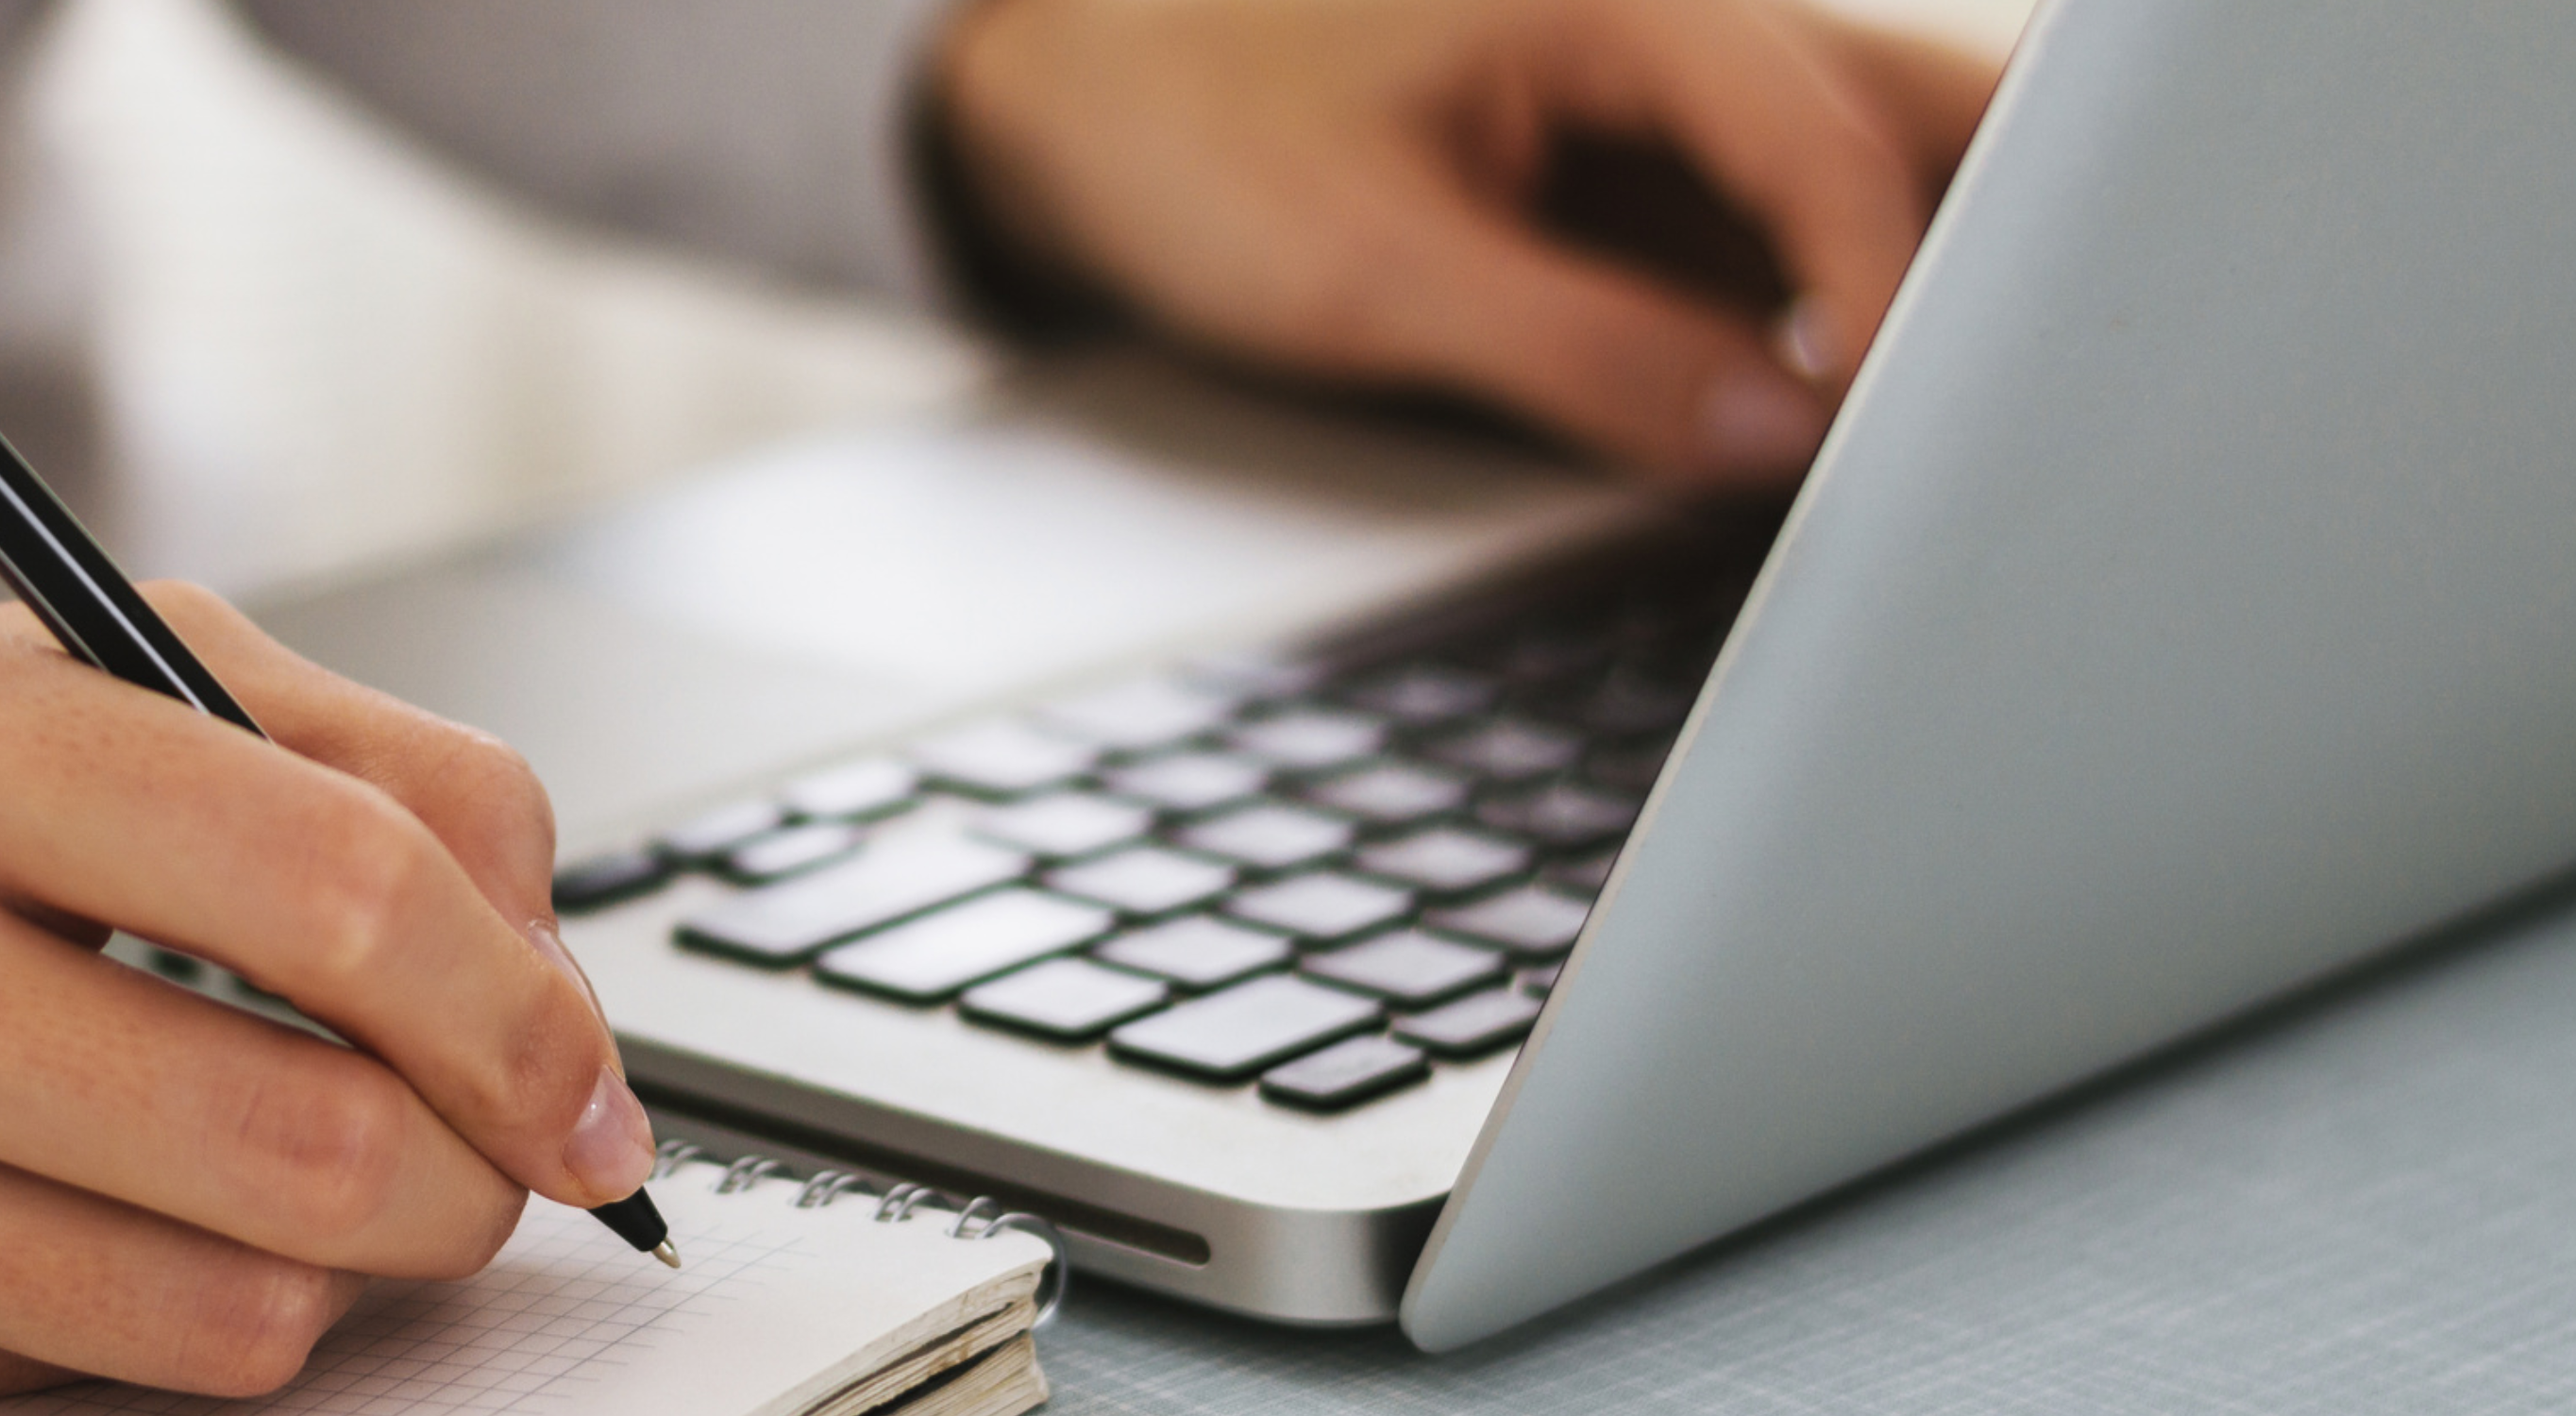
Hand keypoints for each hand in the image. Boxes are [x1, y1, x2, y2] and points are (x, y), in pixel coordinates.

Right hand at [0, 589, 652, 1413]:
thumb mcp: (81, 674)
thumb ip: (357, 759)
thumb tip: (544, 958)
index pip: (340, 887)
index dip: (521, 1010)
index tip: (590, 1084)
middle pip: (315, 1139)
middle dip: (478, 1174)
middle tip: (499, 1156)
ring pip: (236, 1310)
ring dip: (355, 1267)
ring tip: (326, 1179)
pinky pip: (100, 1374)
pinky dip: (191, 1315)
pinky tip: (157, 1224)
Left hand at [937, 0, 1997, 480]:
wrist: (1082, 93)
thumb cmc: (1194, 135)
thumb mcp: (1373, 272)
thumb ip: (1586, 351)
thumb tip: (1779, 441)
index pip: (1833, 148)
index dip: (1894, 304)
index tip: (1912, 444)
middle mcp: (1684, 23)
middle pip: (1920, 120)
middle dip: (2001, 257)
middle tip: (2038, 416)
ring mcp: (1674, 98)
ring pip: (1876, 170)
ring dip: (1934, 292)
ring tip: (1973, 434)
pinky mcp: (1645, 173)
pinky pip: (1789, 232)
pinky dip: (1839, 317)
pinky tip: (1853, 418)